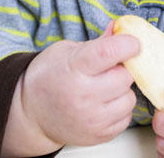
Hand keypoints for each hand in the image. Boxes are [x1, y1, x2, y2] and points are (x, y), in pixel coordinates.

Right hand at [9, 23, 138, 151]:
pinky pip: (126, 118)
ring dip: (122, 91)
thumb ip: (97, 43)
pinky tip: (103, 104)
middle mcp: (83, 95)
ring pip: (129, 99)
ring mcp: (91, 118)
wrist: (31, 112)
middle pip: (125, 77)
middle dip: (122, 70)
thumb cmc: (49, 77)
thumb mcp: (66, 51)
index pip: (109, 52)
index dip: (127, 44)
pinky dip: (119, 109)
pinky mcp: (98, 135)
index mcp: (74, 68)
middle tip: (108, 70)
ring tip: (104, 88)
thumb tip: (120, 28)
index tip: (132, 43)